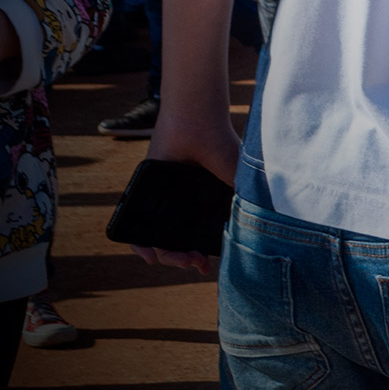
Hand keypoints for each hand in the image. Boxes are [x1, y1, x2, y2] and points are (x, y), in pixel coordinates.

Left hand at [129, 113, 241, 273]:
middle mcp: (185, 204)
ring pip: (160, 238)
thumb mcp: (237, 181)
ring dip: (167, 255)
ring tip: (174, 262)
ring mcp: (165, 201)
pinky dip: (141, 244)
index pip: (200, 235)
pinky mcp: (144, 195)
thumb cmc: (222, 145)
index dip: (202, 254)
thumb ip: (240, 205)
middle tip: (192, 264)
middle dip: (185, 258)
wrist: (196, 123)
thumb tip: (250, 233)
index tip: (205, 266)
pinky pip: (138, 226)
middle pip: (180, 241)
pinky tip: (149, 256)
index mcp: (205, 203)